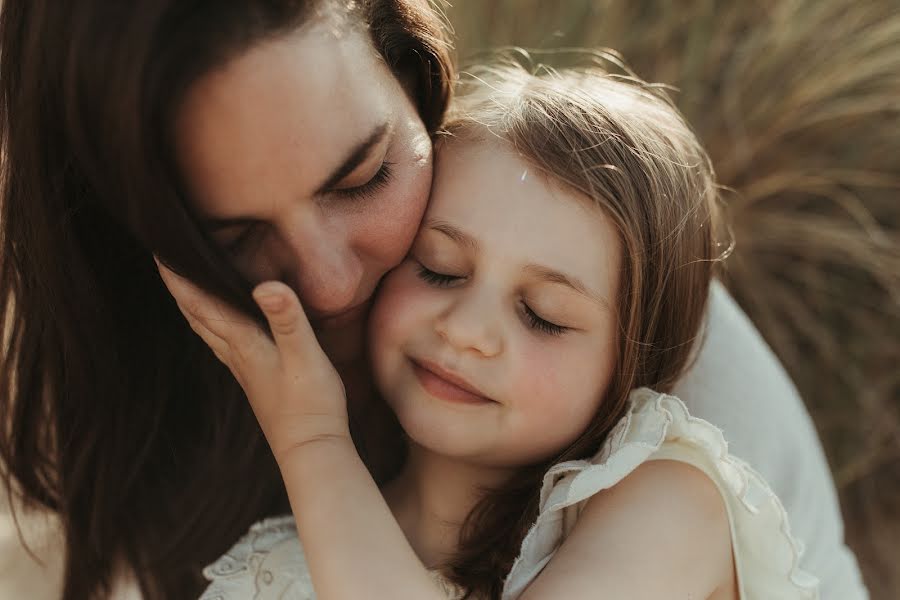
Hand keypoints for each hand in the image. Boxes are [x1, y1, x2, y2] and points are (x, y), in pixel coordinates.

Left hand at [156, 260, 349, 462]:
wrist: (311, 448)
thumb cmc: (310, 404)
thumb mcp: (305, 355)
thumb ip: (288, 319)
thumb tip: (266, 285)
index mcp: (243, 343)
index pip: (202, 303)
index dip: (179, 277)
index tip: (159, 249)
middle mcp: (236, 354)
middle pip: (197, 315)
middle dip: (178, 286)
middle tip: (162, 259)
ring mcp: (244, 369)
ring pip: (207, 331)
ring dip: (191, 306)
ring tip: (182, 286)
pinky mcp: (256, 378)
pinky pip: (223, 343)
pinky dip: (212, 325)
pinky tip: (220, 326)